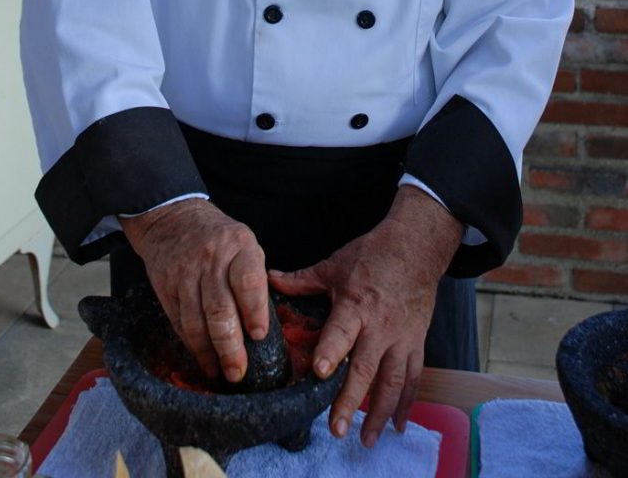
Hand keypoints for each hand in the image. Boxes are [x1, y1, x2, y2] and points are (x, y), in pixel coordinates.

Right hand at [119, 199, 268, 383]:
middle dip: (230, 346)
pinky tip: (203, 359)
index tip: (259, 336)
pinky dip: (192, 345)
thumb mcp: (244, 243)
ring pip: (196, 321)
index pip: (248, 281)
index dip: (254, 311)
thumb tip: (263, 324)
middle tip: (238, 371)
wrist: (172, 218)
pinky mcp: (166, 286)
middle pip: (219, 309)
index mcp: (238, 246)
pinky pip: (179, 322)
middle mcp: (211, 260)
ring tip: (221, 373)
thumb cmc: (219, 236)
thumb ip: (254, 278)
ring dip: (209, 353)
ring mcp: (185, 274)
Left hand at [268, 186, 463, 447]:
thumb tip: (271, 279)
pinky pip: (413, 377)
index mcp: (355, 306)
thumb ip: (303, 279)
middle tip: (337, 428)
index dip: (330, 352)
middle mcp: (379, 327)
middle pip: (365, 368)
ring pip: (392, 381)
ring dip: (379, 412)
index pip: (341, 332)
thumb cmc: (372, 255)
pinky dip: (407, 403)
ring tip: (365, 439)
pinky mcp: (416, 343)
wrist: (416, 248)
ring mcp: (400, 338)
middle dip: (350, 400)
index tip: (319, 373)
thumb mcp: (335, 265)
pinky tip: (398, 426)